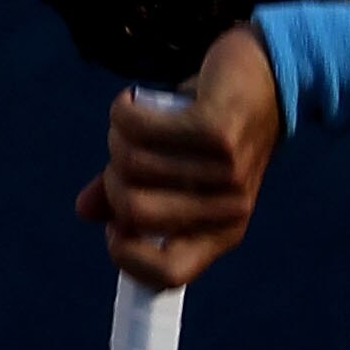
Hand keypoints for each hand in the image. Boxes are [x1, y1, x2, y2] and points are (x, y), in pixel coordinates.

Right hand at [74, 22, 282, 286]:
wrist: (264, 75)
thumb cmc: (211, 126)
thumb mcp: (173, 165)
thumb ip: (133, 189)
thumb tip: (86, 210)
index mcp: (220, 233)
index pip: (169, 274)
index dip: (126, 256)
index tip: (115, 225)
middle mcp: (229, 210)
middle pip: (135, 212)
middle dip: (113, 179)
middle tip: (123, 153)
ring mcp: (227, 172)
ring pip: (133, 164)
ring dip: (120, 135)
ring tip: (135, 119)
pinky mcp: (217, 131)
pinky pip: (140, 129)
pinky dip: (124, 111)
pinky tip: (132, 100)